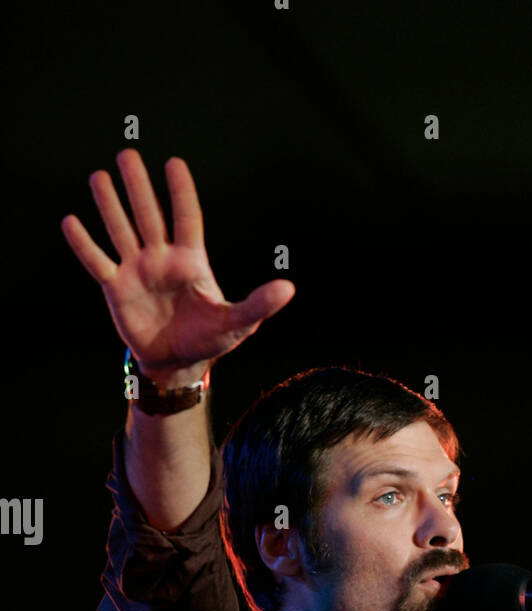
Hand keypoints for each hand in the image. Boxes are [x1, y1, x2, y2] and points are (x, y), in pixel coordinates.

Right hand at [61, 149, 294, 380]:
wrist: (178, 364)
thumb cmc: (210, 340)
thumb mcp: (238, 322)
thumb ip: (259, 303)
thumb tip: (289, 288)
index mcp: (191, 260)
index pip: (187, 218)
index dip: (181, 192)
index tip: (174, 164)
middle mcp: (162, 258)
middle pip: (148, 214)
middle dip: (139, 186)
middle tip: (128, 154)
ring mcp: (137, 270)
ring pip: (121, 230)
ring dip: (109, 205)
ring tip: (99, 177)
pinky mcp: (117, 288)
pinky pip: (98, 262)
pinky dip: (85, 245)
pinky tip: (71, 222)